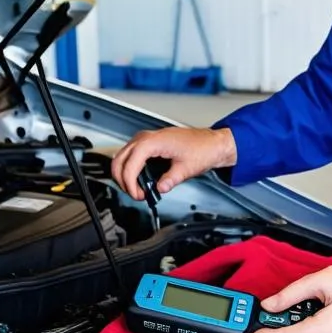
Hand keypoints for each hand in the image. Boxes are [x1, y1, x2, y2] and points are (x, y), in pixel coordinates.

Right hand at [111, 126, 236, 199]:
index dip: (130, 183)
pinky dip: (130, 169)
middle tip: (136, 194)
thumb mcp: (186, 168)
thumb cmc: (203, 149)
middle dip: (123, 181)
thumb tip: (159, 188)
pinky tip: (140, 180)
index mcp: (153, 142)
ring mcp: (146, 139)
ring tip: (138, 190)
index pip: (130, 164)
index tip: (138, 195)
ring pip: (122, 158)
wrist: (212, 143)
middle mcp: (146, 137)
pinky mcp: (148, 143)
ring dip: (125, 175)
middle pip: (119, 160)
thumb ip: (170, 180)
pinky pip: (130, 156)